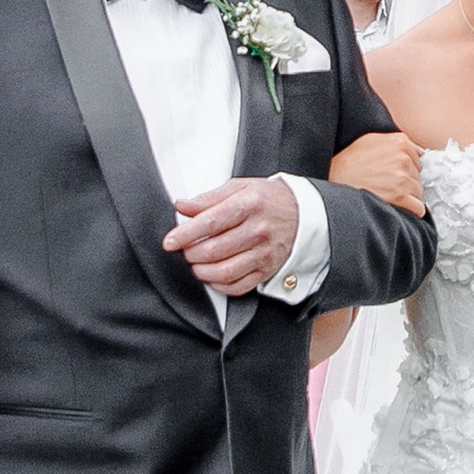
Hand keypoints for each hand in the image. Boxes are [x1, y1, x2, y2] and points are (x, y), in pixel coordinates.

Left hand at [166, 175, 300, 294]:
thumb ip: (208, 198)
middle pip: (215, 249)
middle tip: (184, 251)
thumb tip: (182, 206)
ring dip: (202, 271)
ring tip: (195, 264)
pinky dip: (219, 285)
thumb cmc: (267, 199)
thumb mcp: (240, 187)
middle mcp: (258, 230)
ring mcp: (264, 253)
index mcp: (249, 204)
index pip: (210, 222)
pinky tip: (212, 276)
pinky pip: (239, 286)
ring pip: (225, 271)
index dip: (185, 234)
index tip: (170, 241)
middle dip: (192, 254)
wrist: (303, 214)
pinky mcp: (267, 269)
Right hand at [328, 128, 427, 215]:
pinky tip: (398, 207)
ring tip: (388, 195)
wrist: (334, 180)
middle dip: (407, 182)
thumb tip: (420, 152)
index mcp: (399, 142)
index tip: (393, 173)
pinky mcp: (400, 197)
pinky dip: (411, 210)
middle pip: (418, 176)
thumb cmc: (349, 162)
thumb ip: (396, 142)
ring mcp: (402, 178)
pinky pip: (419, 208)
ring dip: (408, 196)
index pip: (417, 159)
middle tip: (387, 184)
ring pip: (418, 192)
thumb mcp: (370, 140)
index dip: (405, 168)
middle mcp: (403, 158)